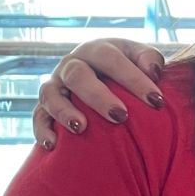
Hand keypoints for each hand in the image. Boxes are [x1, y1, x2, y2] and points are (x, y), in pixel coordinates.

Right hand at [33, 39, 166, 147]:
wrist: (102, 79)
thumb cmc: (127, 71)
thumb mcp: (140, 59)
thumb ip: (150, 60)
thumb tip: (153, 72)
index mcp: (97, 50)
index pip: (112, 59)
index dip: (134, 79)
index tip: (157, 101)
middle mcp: (72, 64)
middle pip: (78, 75)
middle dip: (98, 96)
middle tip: (121, 116)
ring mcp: (54, 85)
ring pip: (50, 94)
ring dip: (64, 111)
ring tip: (81, 128)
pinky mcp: (43, 106)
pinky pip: (37, 117)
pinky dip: (42, 130)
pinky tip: (53, 145)